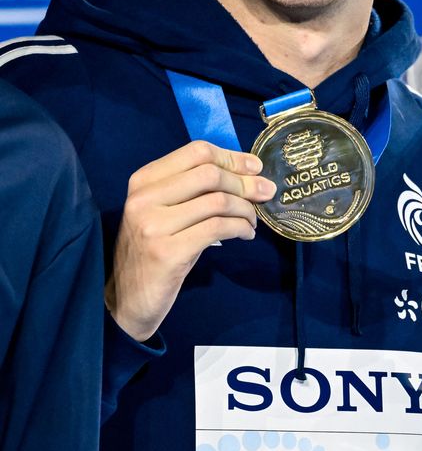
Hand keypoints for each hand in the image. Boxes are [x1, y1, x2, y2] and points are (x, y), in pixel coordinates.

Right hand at [105, 141, 275, 341]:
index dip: (232, 157)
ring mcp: (153, 225)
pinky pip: (217, 228)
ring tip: (252, 220)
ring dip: (245, 209)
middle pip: (209, 174)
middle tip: (265, 194)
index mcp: (143, 180)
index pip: (196, 152)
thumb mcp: (165, 211)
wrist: (128, 299)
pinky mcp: (167, 252)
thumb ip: (194, 189)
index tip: (255, 167)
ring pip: (217, 202)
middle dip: (244, 183)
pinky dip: (240, 228)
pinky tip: (246, 234)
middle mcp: (144, 198)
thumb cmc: (153, 250)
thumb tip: (249, 173)